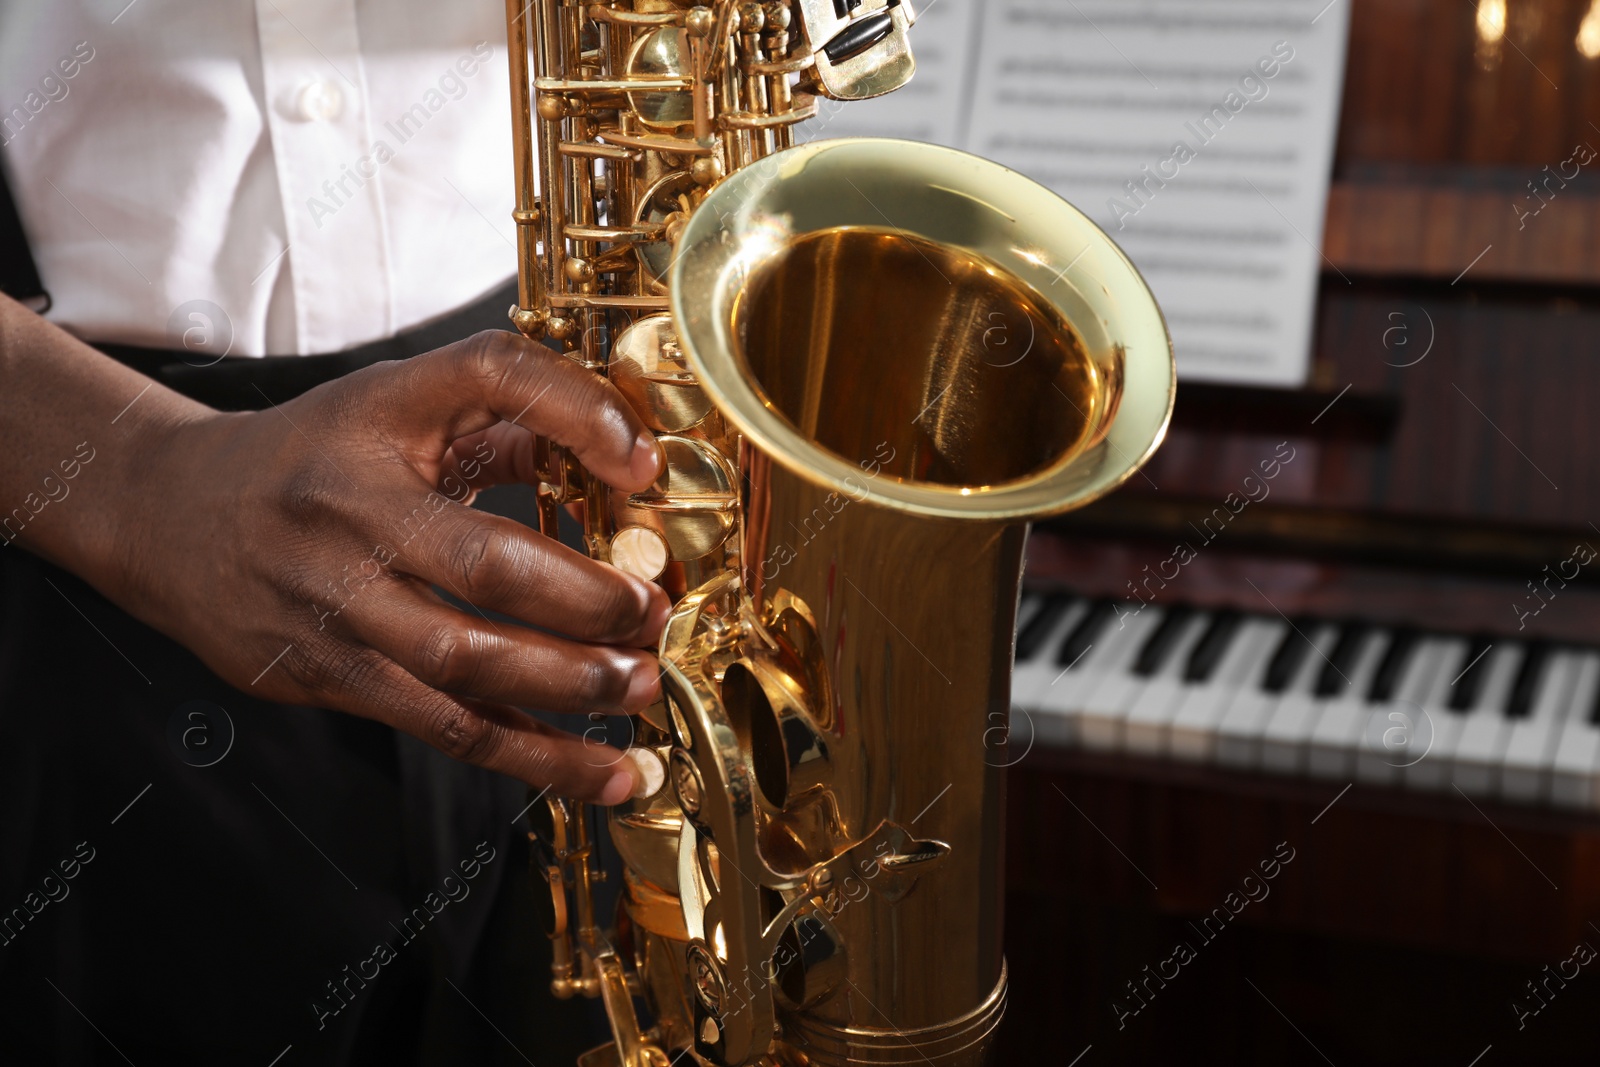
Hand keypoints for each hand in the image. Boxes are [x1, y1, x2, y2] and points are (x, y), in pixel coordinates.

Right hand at [105, 331, 669, 803]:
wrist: (169, 518)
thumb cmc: (309, 456)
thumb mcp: (397, 403)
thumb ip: (511, 413)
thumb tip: (628, 461)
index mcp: (375, 426)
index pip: (488, 384)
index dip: (576, 419)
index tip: (644, 466)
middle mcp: (350, 519)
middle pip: (487, 567)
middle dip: (590, 602)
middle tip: (653, 616)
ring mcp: (335, 609)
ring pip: (466, 666)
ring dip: (569, 687)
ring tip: (641, 688)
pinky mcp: (329, 679)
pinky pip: (442, 726)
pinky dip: (527, 754)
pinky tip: (593, 770)